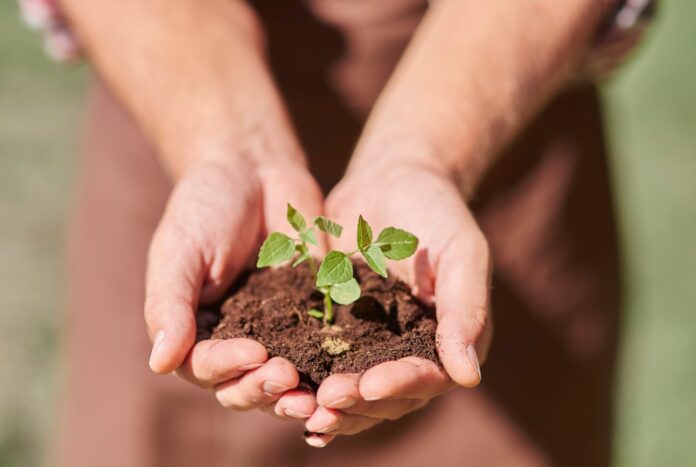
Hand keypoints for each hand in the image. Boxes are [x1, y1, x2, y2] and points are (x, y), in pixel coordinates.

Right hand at [144, 157, 323, 419]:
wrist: (255, 171)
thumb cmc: (206, 208)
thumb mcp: (179, 252)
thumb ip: (170, 306)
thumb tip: (159, 365)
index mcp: (195, 332)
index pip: (206, 368)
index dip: (228, 369)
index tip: (255, 353)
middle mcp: (234, 342)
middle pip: (245, 386)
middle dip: (265, 389)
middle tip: (289, 379)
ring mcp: (277, 334)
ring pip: (283, 382)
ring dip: (297, 395)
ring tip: (317, 397)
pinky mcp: (314, 318)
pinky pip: (323, 350)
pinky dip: (331, 367)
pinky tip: (347, 373)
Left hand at [304, 161, 492, 445]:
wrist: (391, 180)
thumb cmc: (437, 212)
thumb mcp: (461, 253)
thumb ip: (466, 310)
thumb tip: (468, 378)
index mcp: (445, 343)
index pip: (427, 378)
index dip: (399, 385)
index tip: (370, 385)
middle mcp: (407, 354)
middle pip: (385, 397)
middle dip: (357, 401)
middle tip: (326, 398)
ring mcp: (368, 346)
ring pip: (350, 390)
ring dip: (328, 403)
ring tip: (299, 404)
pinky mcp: (333, 330)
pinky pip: (318, 362)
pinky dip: (303, 381)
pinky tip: (279, 390)